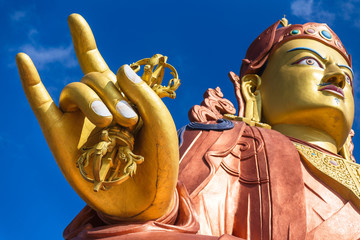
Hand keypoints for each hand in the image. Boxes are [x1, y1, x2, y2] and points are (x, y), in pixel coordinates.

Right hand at [16, 13, 178, 220]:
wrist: (143, 200)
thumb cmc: (157, 162)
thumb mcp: (161, 123)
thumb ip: (143, 93)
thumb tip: (116, 65)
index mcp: (121, 100)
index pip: (102, 66)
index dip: (85, 42)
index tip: (74, 19)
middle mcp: (97, 106)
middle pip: (93, 76)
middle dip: (111, 93)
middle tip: (128, 121)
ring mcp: (77, 120)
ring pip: (74, 89)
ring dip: (92, 99)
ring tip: (109, 123)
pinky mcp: (60, 136)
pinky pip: (40, 105)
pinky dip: (31, 83)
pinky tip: (23, 59)